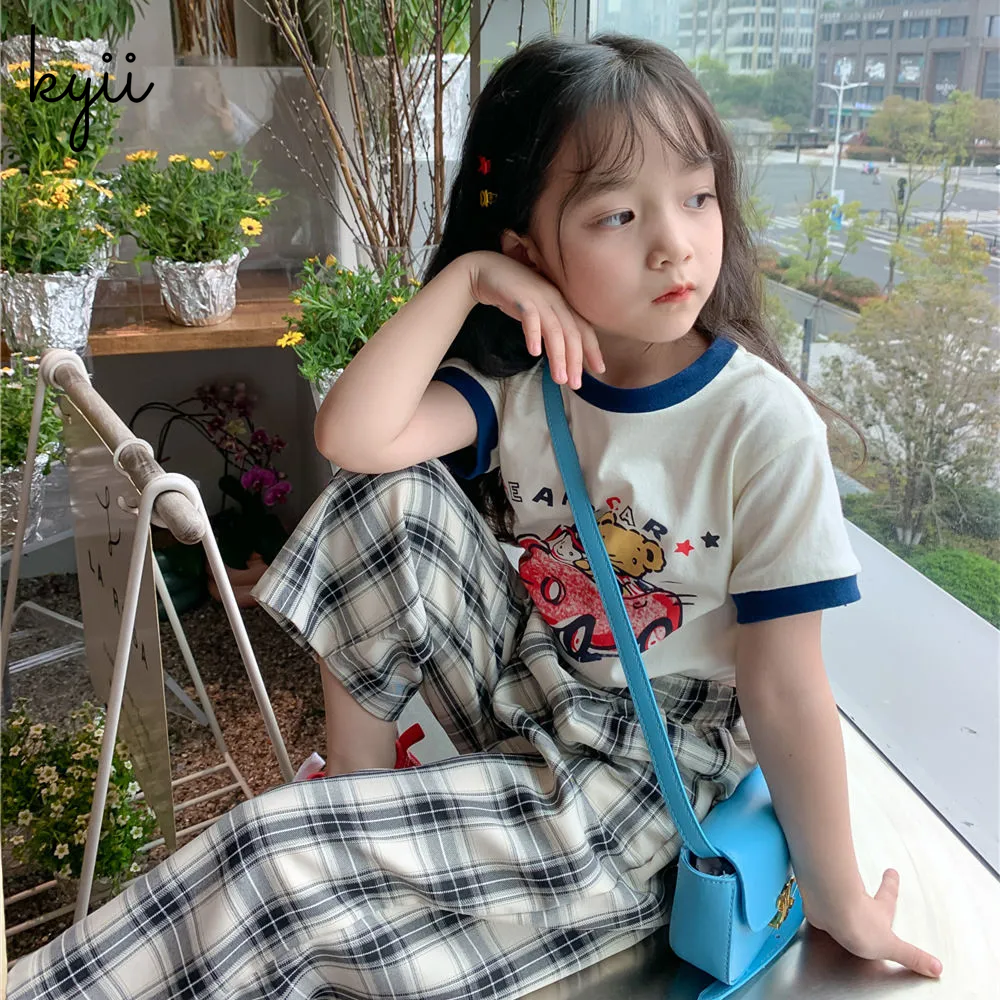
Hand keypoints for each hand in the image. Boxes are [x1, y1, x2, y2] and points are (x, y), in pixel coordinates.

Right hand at [466, 251, 603, 388]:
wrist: (485, 271)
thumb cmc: (513, 294)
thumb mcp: (538, 310)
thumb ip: (550, 326)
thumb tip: (563, 353)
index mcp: (562, 302)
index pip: (583, 328)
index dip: (592, 349)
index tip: (599, 370)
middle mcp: (554, 299)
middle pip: (571, 332)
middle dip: (576, 360)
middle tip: (575, 384)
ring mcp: (538, 297)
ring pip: (554, 329)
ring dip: (558, 355)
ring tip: (559, 378)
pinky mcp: (519, 296)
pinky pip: (530, 317)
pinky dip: (533, 335)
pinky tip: (534, 353)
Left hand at [803, 869, 942, 978]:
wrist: (832, 911)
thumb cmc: (860, 924)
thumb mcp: (891, 946)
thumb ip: (912, 957)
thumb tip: (936, 968)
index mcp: (878, 911)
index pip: (888, 896)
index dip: (891, 884)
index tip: (892, 871)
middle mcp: (858, 901)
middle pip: (863, 889)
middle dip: (866, 885)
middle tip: (857, 875)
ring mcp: (837, 898)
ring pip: (841, 891)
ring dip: (841, 891)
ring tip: (838, 894)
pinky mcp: (819, 901)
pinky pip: (821, 898)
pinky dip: (820, 898)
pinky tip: (816, 904)